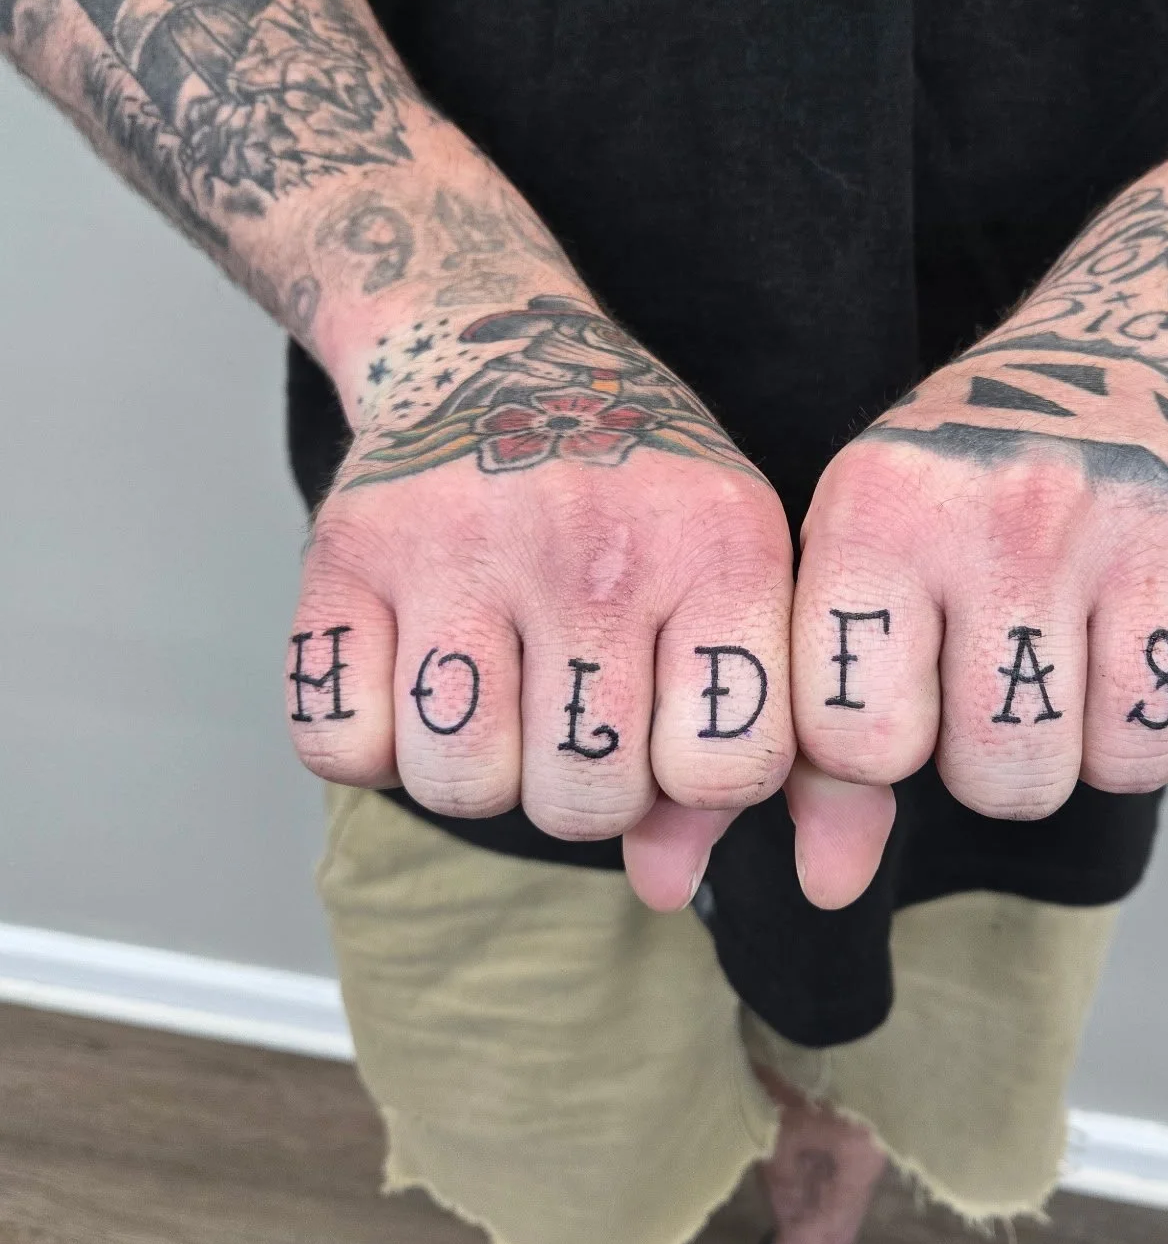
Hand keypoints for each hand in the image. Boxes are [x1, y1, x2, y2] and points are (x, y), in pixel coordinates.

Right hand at [286, 289, 794, 908]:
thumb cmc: (639, 494)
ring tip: (495, 698)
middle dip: (584, 791)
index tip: (674, 731)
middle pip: (587, 799)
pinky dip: (366, 739)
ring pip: (461, 784)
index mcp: (720, 549)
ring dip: (475, 771)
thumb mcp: (736, 581)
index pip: (727, 770)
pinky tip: (407, 676)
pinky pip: (340, 742)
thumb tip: (671, 891)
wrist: (499, 352)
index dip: (695, 783)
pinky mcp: (347, 552)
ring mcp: (463, 544)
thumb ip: (753, 747)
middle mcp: (597, 544)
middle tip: (574, 715)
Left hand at [790, 328, 1167, 900]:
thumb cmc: (953, 506)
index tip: (904, 686)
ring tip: (1088, 654)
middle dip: (1001, 764)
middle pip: (1009, 778)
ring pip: (1132, 766)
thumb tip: (828, 892)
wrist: (1107, 363)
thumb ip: (821, 750)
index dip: (884, 746)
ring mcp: (1147, 516)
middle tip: (1008, 678)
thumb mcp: (855, 584)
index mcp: (882, 511)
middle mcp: (1014, 507)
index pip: (858, 743)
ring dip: (1108, 743)